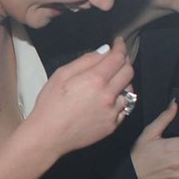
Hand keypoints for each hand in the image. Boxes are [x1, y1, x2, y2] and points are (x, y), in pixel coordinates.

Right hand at [25, 38, 132, 156]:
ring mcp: (113, 112)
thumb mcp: (61, 75)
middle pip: (129, 72)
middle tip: (116, 60)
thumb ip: (86, 61)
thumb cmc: (50, 104)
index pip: (118, 58)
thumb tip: (105, 51)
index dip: (120, 48)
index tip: (119, 43)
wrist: (48, 136)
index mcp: (95, 80)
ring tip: (110, 82)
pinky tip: (108, 99)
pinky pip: (125, 107)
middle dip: (124, 62)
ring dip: (123, 82)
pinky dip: (120, 100)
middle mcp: (109, 95)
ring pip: (130, 90)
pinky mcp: (114, 124)